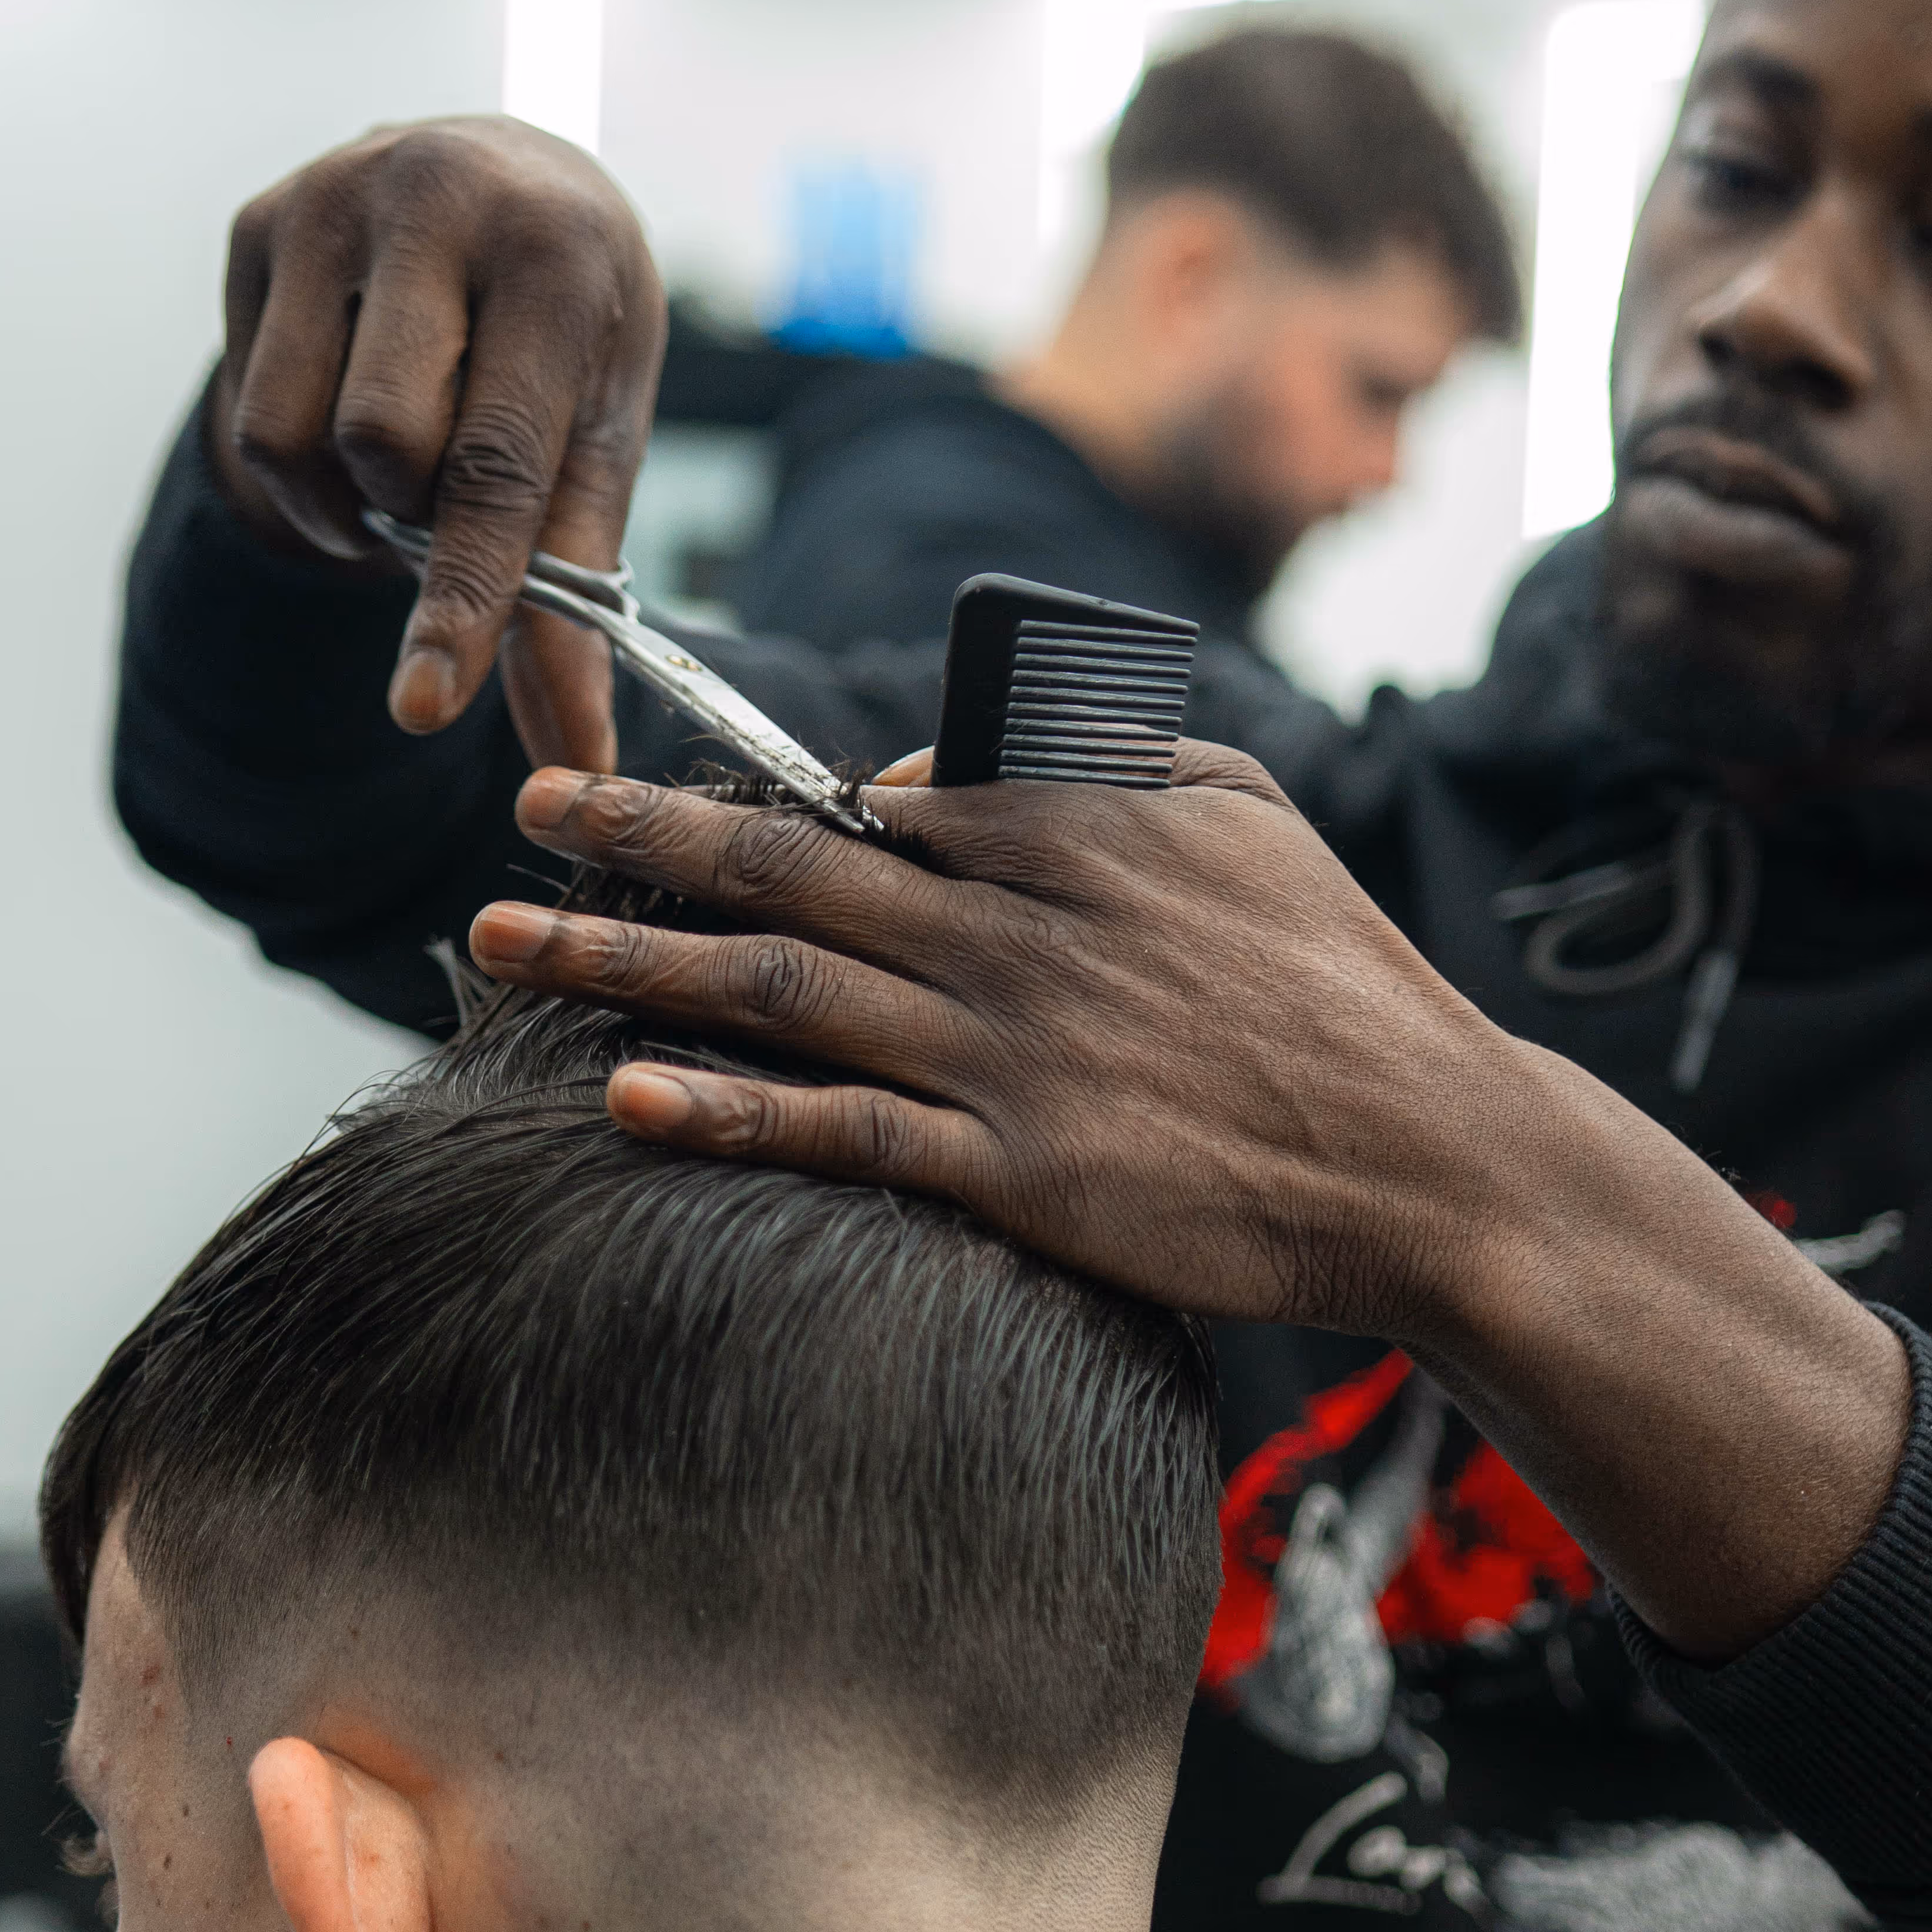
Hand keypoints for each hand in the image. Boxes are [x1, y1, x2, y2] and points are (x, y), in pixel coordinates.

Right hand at [210, 116, 667, 772]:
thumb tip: (576, 761)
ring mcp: (331, 199)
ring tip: (404, 470)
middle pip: (379, 444)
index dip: (462, 599)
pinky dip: (307, 455)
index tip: (425, 710)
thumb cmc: (571, 336)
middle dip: (412, 514)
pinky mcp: (257, 220)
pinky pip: (249, 400)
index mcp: (549, 261)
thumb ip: (578, 600)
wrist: (515, 180)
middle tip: (451, 495)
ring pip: (293, 432)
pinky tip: (354, 415)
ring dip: (348, 498)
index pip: (495, 463)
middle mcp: (435, 202)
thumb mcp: (600, 444)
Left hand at [468, 742, 1910, 1657]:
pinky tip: (630, 1099)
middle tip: (526, 809)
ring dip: (627, 961)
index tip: (676, 810)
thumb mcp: (1248, 814)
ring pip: (781, 990)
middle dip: (637, 835)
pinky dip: (732, 1115)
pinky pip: (846, 1133)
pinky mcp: (1018, 1169)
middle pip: (788, 869)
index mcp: (1073, 834)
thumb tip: (931, 772)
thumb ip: (1098, 762)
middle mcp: (1017, 933)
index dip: (769, 800)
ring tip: (501, 942)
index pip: (881, 798)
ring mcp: (1010, 1055)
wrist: (1430, 1159)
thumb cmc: (1345, 986)